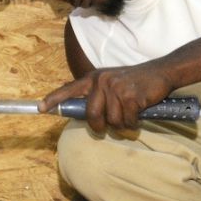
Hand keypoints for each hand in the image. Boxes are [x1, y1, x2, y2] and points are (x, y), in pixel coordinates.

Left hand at [41, 64, 173, 132]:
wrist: (160, 72)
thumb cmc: (135, 81)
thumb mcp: (111, 80)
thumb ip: (97, 92)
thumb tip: (82, 109)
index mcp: (94, 77)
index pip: (69, 89)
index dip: (54, 99)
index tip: (40, 108)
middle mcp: (102, 81)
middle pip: (91, 115)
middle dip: (99, 127)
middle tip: (107, 128)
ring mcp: (116, 88)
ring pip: (111, 121)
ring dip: (121, 125)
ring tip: (129, 115)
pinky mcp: (131, 97)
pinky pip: (126, 122)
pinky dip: (133, 123)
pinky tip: (139, 114)